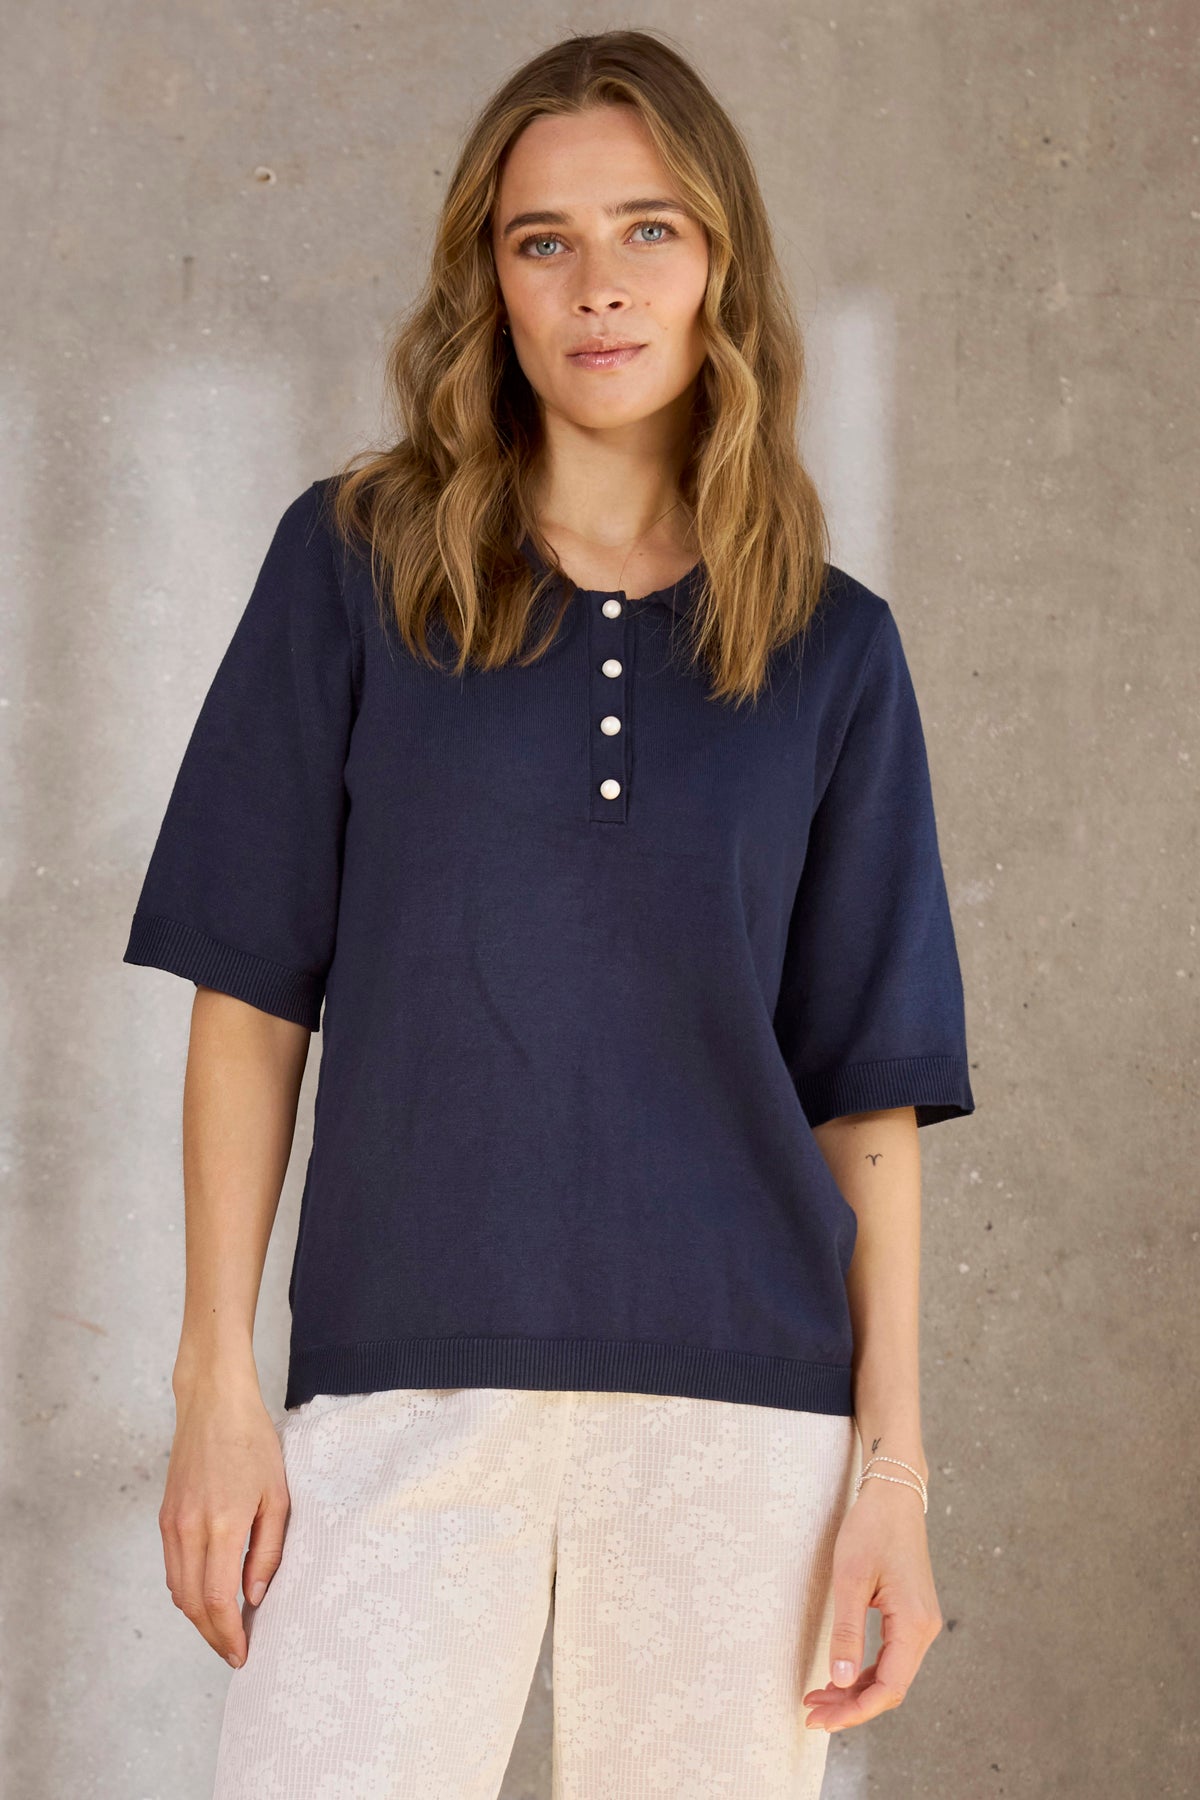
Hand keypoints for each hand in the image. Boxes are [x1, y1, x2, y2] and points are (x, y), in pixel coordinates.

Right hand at [159, 1372, 290, 1668]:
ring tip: (224, 1630)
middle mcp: (189, 1528)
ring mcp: (171, 1523)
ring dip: (197, 1617)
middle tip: (235, 1652)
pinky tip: (207, 1595)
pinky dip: (186, 1591)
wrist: (213, 1403)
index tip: (242, 1654)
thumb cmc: (253, 1441)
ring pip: (177, 1590)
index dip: (228, 1634)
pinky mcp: (164, 1516)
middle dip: (212, 1635)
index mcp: (222, 1524)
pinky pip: (172, 1567)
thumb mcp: (276, 1494)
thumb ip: (267, 1550)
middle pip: (192, 1604)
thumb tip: (254, 1597)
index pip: (216, 1598)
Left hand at [803, 1472, 941, 1731]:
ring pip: (889, 1674)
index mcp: (914, 1624)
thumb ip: (847, 1633)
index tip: (822, 1720)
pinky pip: (889, 1656)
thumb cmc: (872, 1528)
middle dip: (851, 1706)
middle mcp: (924, 1629)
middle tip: (812, 1714)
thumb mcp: (851, 1579)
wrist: (894, 1493)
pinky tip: (838, 1676)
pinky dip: (863, 1671)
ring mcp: (919, 1622)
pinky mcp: (910, 1614)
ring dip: (855, 1690)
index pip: (889, 1688)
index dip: (855, 1711)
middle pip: (890, 1687)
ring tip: (818, 1699)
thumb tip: (839, 1680)